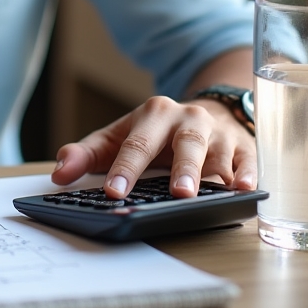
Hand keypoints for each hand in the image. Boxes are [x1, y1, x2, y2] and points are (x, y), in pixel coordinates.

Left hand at [51, 95, 256, 199]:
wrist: (204, 113)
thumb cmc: (155, 135)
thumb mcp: (119, 138)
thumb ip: (87, 155)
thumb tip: (58, 172)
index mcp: (154, 114)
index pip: (137, 144)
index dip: (125, 169)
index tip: (114, 192)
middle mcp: (188, 119)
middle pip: (185, 144)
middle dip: (182, 168)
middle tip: (177, 192)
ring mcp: (218, 133)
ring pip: (218, 153)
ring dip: (216, 174)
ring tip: (212, 194)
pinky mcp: (243, 147)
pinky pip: (249, 160)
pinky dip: (248, 174)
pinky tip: (246, 188)